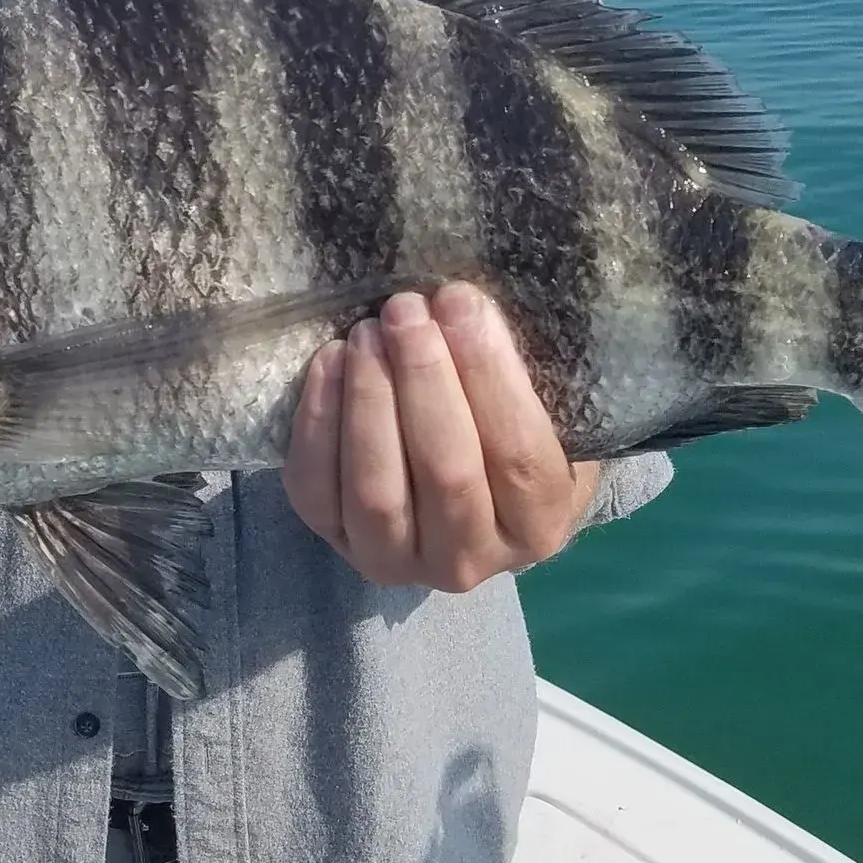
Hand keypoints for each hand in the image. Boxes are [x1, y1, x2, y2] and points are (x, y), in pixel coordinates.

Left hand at [283, 283, 600, 591]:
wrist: (466, 490)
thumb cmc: (515, 429)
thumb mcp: (546, 404)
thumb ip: (525, 368)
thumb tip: (465, 303)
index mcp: (540, 524)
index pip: (520, 457)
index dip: (490, 374)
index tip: (462, 301)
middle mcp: (470, 560)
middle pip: (447, 472)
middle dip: (423, 377)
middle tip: (406, 308)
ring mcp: (398, 561)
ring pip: (376, 491)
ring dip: (370, 399)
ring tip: (367, 331)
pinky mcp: (337, 543)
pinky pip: (317, 489)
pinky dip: (319, 422)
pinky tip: (330, 361)